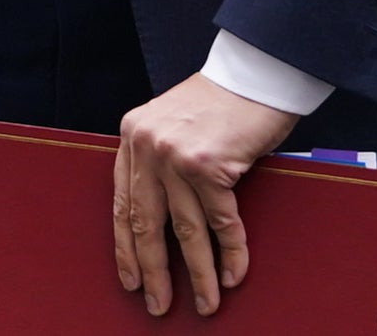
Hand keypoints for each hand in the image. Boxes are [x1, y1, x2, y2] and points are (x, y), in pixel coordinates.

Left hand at [112, 74, 298, 317]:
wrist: (255, 71)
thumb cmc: (220, 100)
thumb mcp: (171, 123)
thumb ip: (157, 160)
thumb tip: (158, 219)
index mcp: (132, 136)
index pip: (121, 205)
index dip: (127, 249)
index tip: (131, 281)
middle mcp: (147, 146)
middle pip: (146, 225)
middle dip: (154, 272)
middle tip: (158, 306)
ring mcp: (175, 156)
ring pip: (185, 231)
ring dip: (197, 274)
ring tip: (205, 304)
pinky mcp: (208, 165)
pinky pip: (220, 222)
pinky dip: (230, 252)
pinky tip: (232, 275)